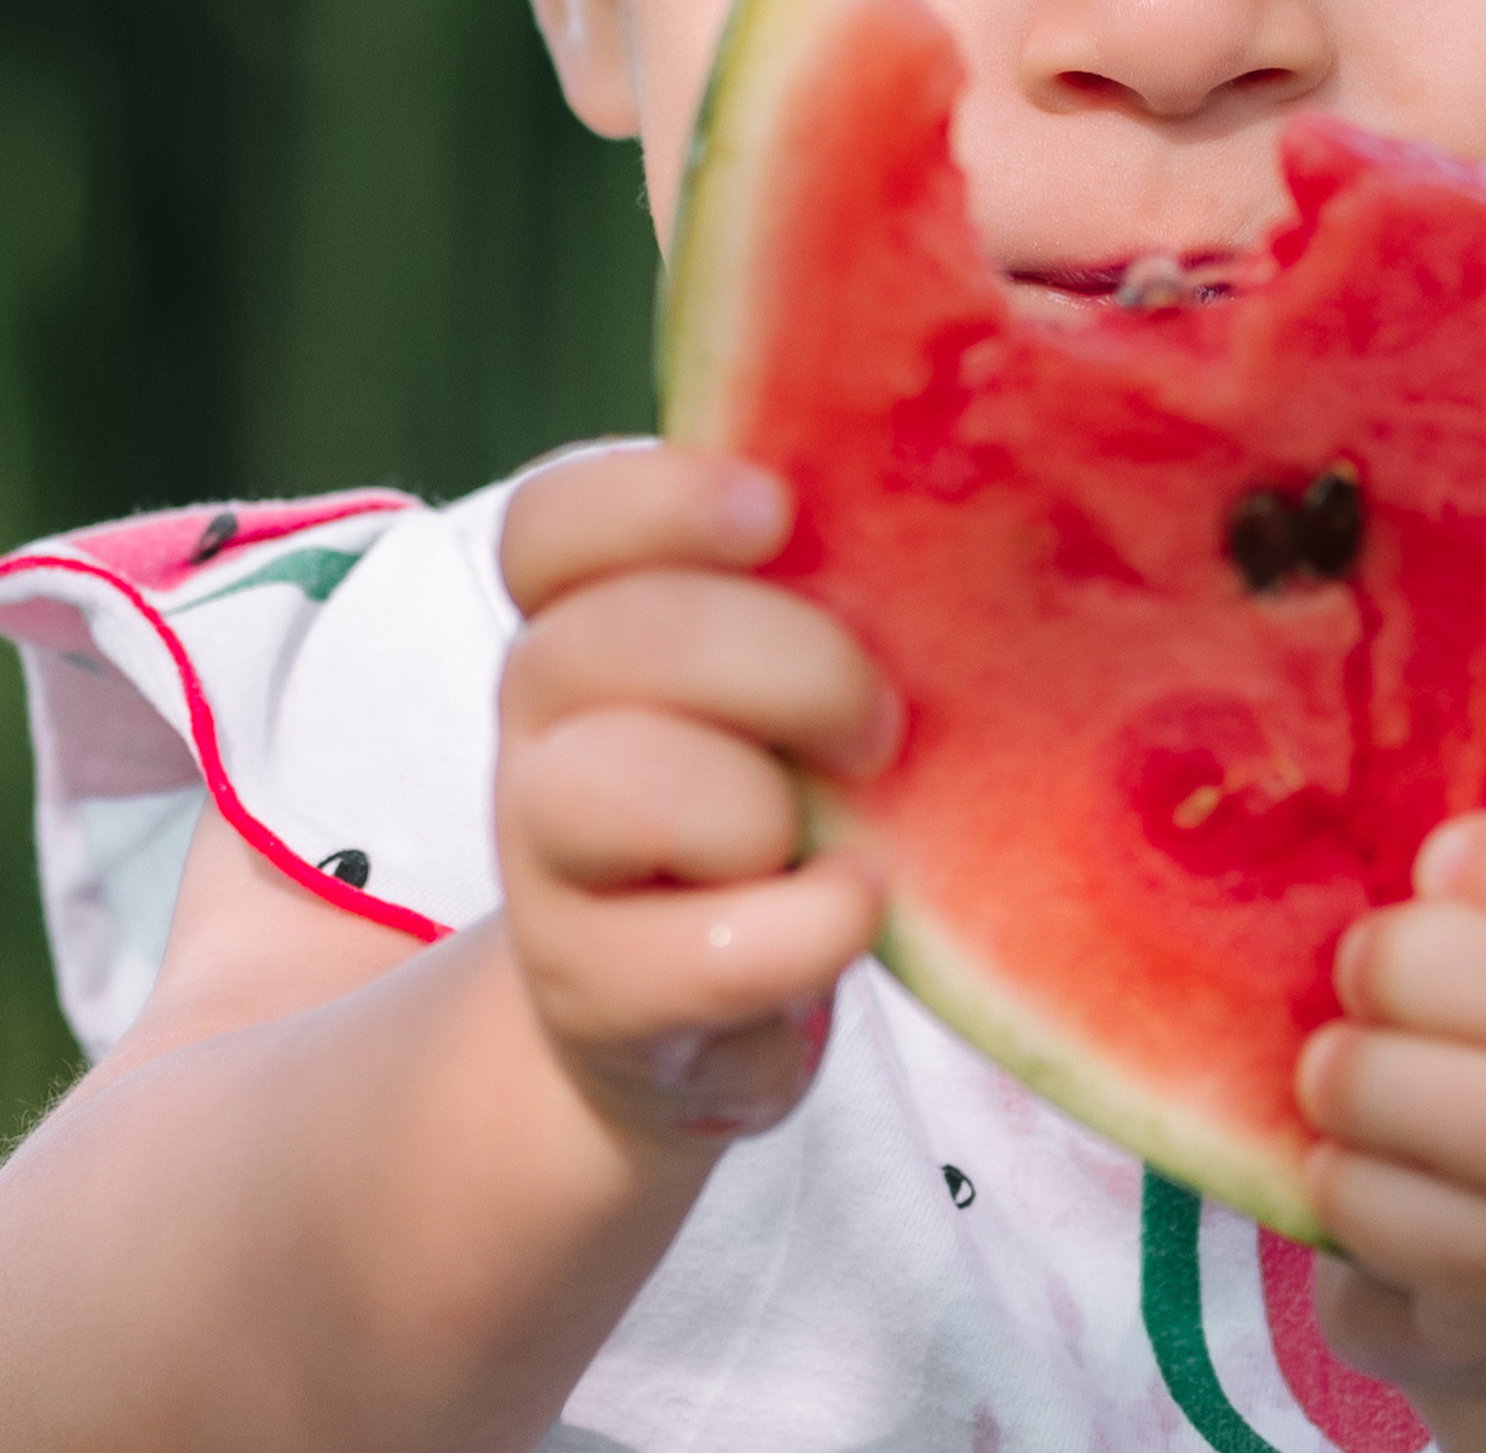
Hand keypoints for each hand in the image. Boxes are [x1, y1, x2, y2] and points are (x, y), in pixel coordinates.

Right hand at [495, 442, 897, 1155]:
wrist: (698, 1008)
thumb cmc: (782, 783)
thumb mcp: (789, 667)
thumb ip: (819, 578)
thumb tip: (943, 478)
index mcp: (588, 613)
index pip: (552, 525)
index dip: (656, 500)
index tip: (778, 510)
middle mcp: (542, 722)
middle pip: (605, 638)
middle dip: (784, 663)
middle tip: (877, 722)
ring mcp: (546, 863)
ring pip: (602, 788)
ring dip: (760, 805)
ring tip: (841, 830)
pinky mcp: (595, 991)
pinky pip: (700, 952)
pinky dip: (807, 927)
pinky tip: (853, 906)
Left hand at [1299, 806, 1485, 1409]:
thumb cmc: (1464, 1039)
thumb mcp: (1471, 940)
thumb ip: (1432, 885)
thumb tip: (1288, 810)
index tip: (1431, 862)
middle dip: (1449, 977)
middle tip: (1350, 965)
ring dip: (1406, 1094)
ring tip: (1322, 1071)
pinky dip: (1383, 1201)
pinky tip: (1325, 1168)